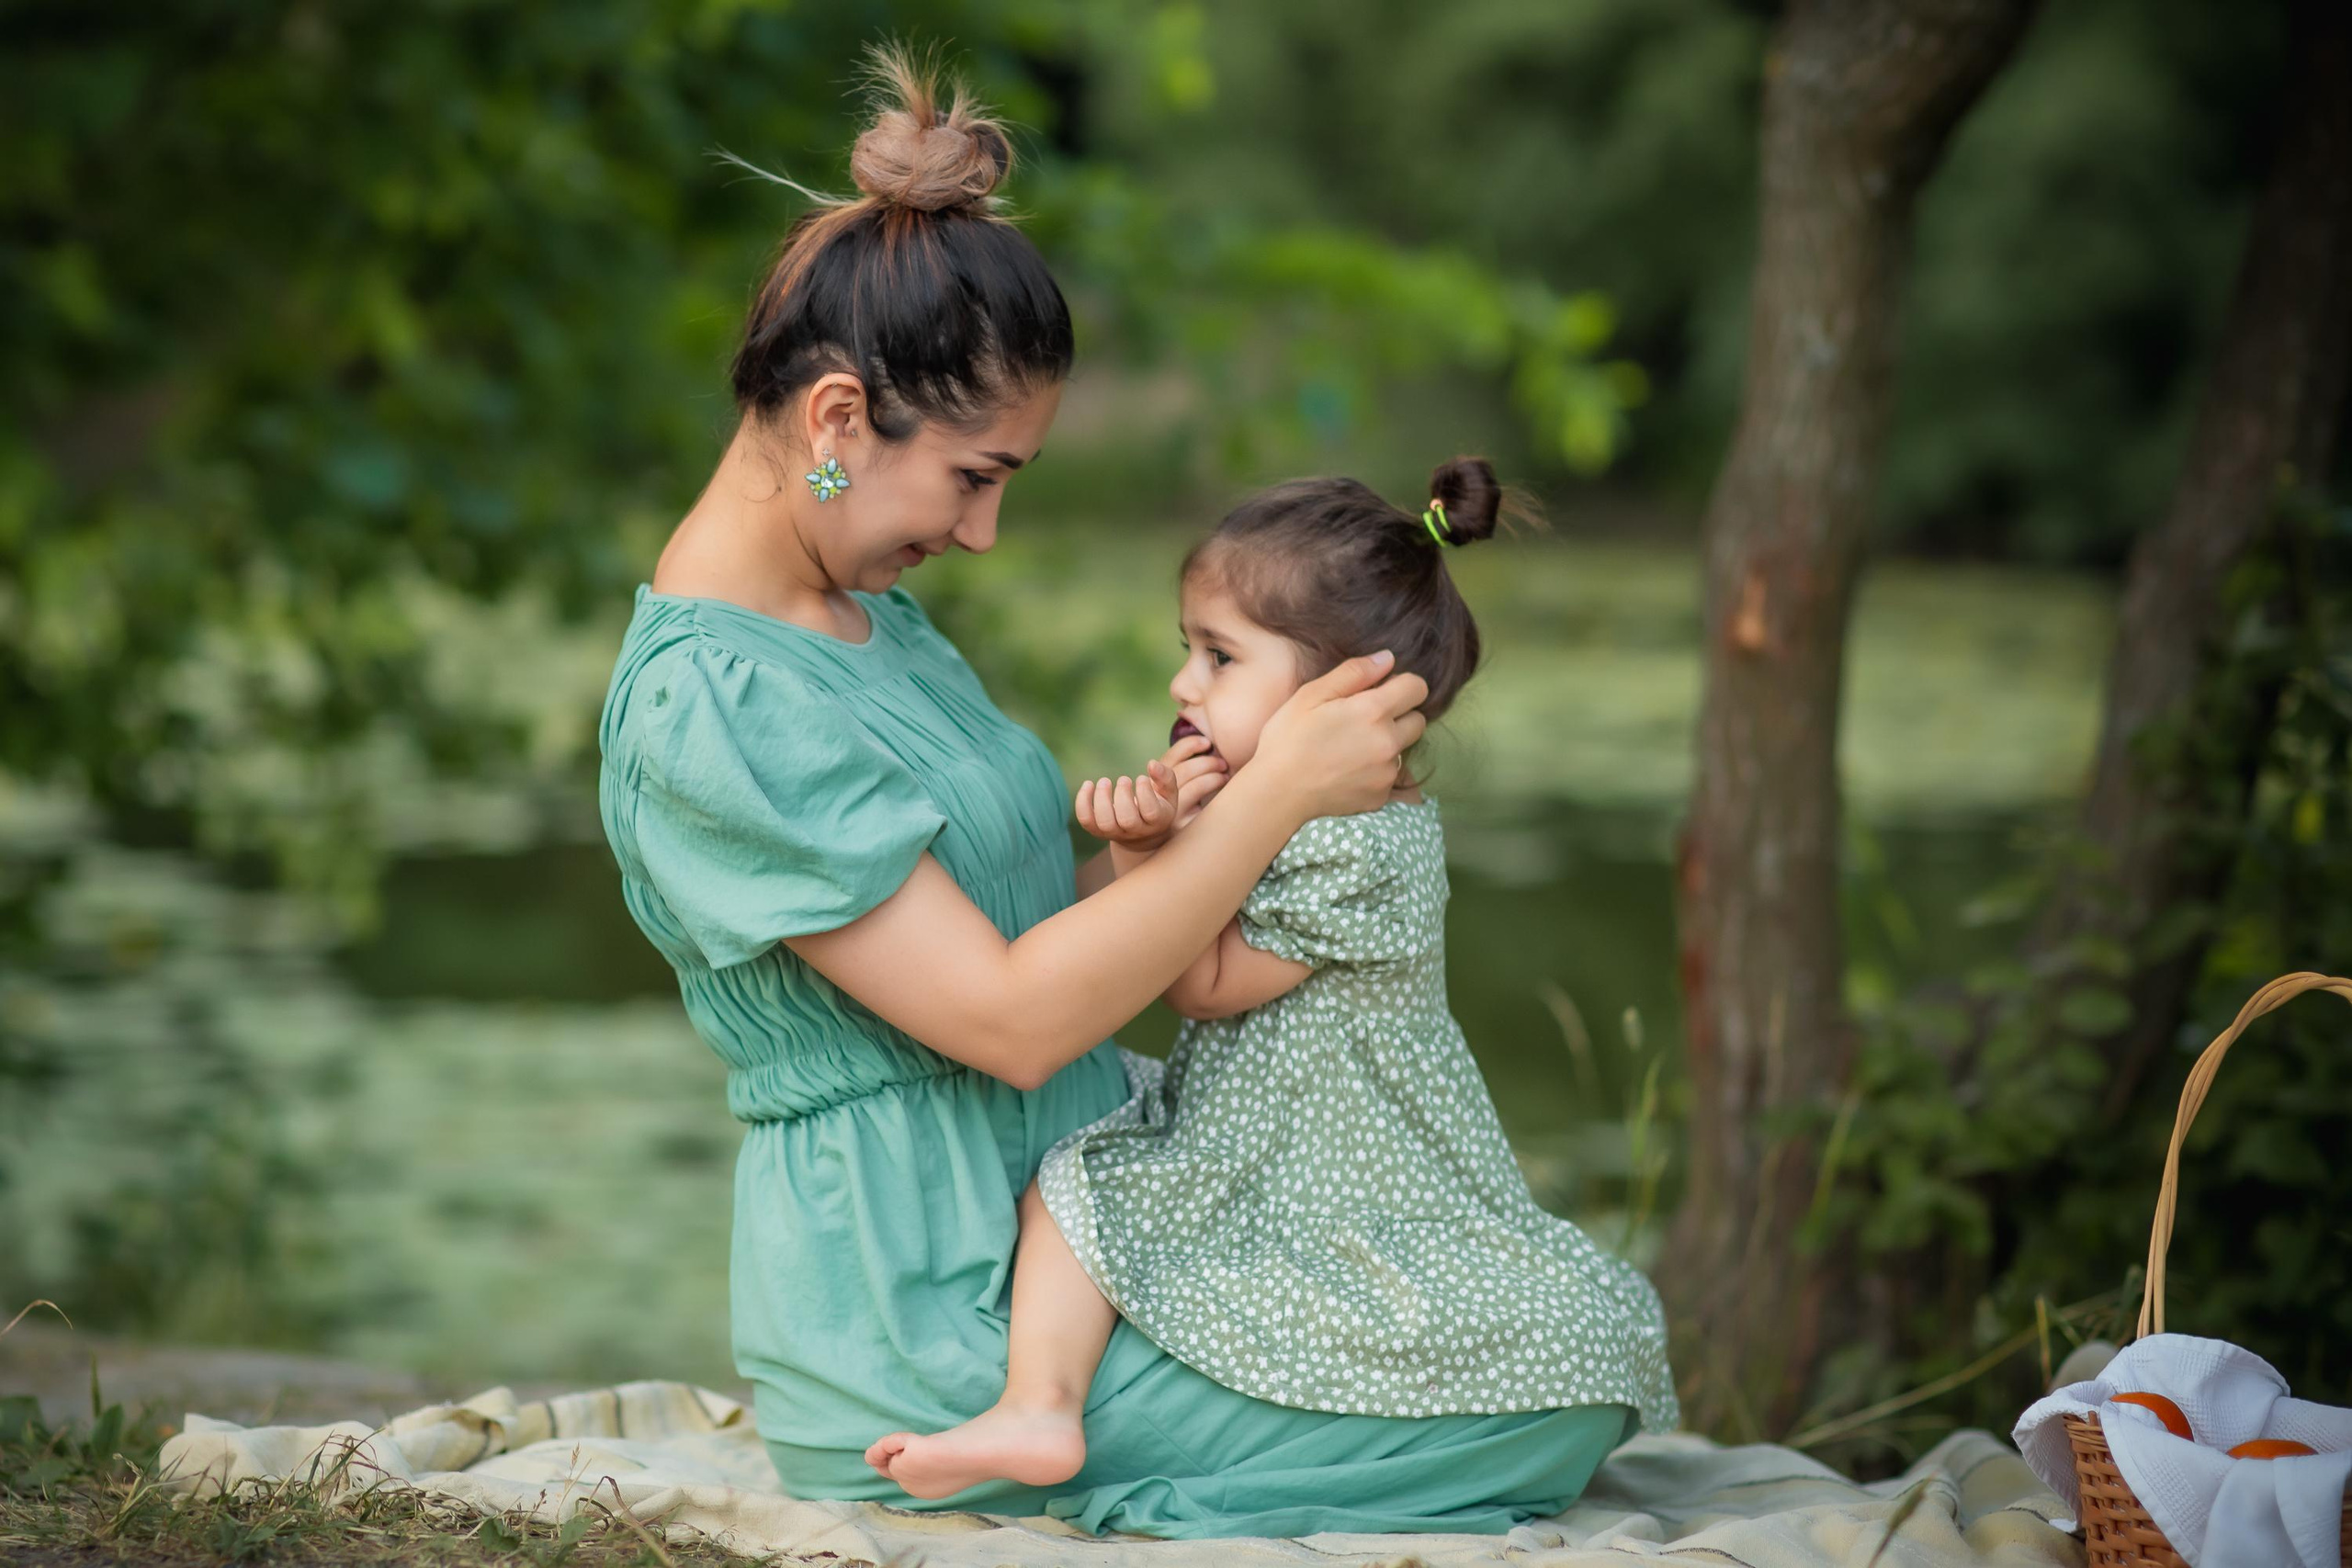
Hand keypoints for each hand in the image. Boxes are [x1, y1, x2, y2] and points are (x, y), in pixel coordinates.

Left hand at [1075, 734, 1229, 849]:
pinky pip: (1086, 820)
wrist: (1142, 833)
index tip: (1141, 778)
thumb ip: (1165, 777)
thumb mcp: (1169, 792)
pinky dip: (1082, 802)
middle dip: (1123, 796)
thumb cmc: (1158, 805)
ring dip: (1102, 799)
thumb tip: (1151, 764)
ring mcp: (1116, 833)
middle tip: (1124, 780)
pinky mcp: (1098, 831)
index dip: (1145, 792)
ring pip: (1105, 823)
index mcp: (1157, 821)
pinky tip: (1088, 785)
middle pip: (1127, 819)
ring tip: (1105, 782)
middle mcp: (1136, 831)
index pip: (1151, 811)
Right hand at [1248, 652, 1428, 822]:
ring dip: (1387, 743)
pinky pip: (1390, 775)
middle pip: (1418, 720)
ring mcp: (1387, 772)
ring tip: (1351, 747)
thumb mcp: (1312, 695)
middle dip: (1399, 714)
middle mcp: (1389, 742)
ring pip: (1404, 749)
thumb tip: (1388, 658)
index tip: (1380, 690)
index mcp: (1373, 711)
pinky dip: (1376, 770)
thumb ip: (1354, 672)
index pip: (1417, 688)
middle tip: (1364, 719)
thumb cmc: (1288, 739)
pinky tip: (1347, 769)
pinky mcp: (1381, 796)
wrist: (1277, 794)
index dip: (1401, 684)